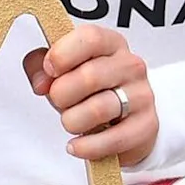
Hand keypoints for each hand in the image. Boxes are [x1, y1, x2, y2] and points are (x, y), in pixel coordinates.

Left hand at [22, 23, 159, 165]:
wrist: (125, 119)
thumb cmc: (90, 89)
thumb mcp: (63, 70)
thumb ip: (39, 65)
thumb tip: (41, 82)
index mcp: (110, 44)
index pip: (90, 38)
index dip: (62, 55)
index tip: (49, 70)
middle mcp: (131, 66)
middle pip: (89, 77)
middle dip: (61, 95)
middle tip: (59, 102)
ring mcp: (141, 96)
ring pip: (98, 109)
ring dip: (72, 121)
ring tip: (71, 122)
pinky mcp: (145, 126)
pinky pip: (112, 139)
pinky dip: (86, 146)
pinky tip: (77, 145)